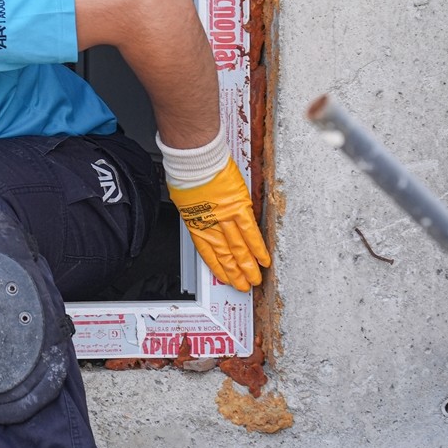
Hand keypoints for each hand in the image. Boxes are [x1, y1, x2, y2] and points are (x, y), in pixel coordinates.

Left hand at [167, 157, 270, 291]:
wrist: (195, 161)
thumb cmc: (187, 173)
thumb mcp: (185, 197)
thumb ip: (197, 209)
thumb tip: (204, 213)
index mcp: (196, 222)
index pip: (208, 251)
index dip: (217, 266)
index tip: (224, 277)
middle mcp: (211, 224)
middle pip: (225, 253)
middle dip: (235, 272)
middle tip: (243, 286)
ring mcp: (225, 218)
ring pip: (238, 248)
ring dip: (247, 266)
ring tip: (254, 280)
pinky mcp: (239, 208)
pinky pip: (251, 233)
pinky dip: (258, 248)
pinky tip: (263, 260)